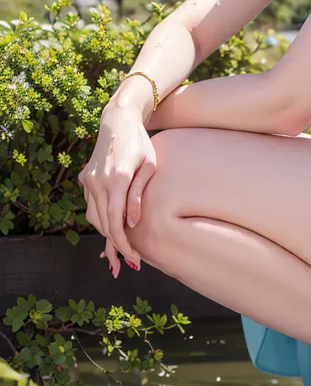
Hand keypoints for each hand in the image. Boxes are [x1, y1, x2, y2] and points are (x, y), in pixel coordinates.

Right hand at [78, 106, 156, 270]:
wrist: (118, 121)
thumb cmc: (140, 143)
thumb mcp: (148, 166)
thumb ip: (139, 195)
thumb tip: (132, 224)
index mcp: (117, 179)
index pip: (116, 222)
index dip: (124, 245)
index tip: (135, 259)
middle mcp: (98, 182)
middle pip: (103, 224)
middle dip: (116, 247)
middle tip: (131, 264)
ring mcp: (89, 181)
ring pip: (94, 218)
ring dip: (106, 236)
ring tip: (118, 256)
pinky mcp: (85, 179)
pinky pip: (91, 206)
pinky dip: (100, 221)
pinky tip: (110, 232)